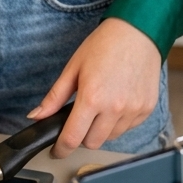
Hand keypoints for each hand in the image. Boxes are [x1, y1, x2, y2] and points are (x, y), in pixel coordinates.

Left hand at [28, 18, 160, 155]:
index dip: (61, 149)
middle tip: (80, 119)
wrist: (138, 32)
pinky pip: (128, 128)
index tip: (57, 150)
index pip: (72, 138)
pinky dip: (119, 122)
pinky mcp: (146, 109)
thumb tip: (37, 115)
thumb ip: (54, 97)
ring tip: (100, 106)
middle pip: (92, 143)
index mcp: (92, 98)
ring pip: (111, 138)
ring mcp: (133, 110)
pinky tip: (116, 103)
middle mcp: (114, 108)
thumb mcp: (73, 68)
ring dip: (101, 130)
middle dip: (81, 136)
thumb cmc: (105, 45)